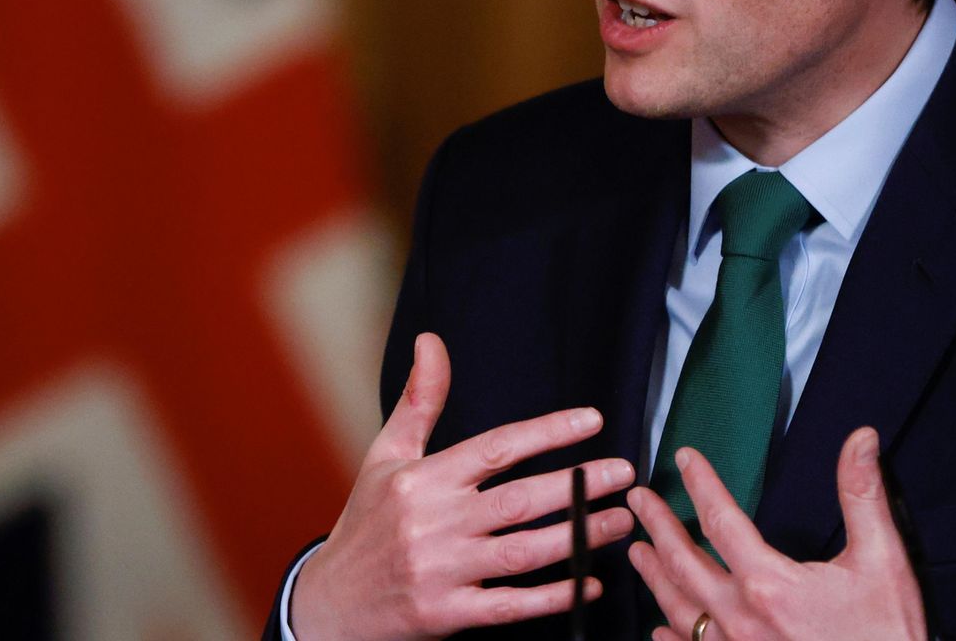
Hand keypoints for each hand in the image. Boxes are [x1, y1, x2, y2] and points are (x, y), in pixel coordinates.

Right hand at [290, 332, 637, 639]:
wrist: (330, 600)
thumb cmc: (366, 522)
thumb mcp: (386, 456)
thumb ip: (420, 401)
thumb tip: (431, 341)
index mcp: (423, 479)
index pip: (496, 448)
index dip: (547, 433)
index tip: (592, 420)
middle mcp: (434, 522)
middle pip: (520, 500)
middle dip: (578, 484)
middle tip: (624, 473)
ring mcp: (441, 571)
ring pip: (524, 552)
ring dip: (578, 537)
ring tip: (620, 523)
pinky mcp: (446, 614)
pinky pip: (511, 605)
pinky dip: (554, 596)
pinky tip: (588, 582)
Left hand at [626, 428, 926, 640]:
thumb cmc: (887, 635)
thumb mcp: (882, 560)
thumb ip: (863, 495)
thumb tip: (861, 440)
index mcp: (770, 585)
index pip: (721, 520)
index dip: (700, 484)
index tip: (684, 459)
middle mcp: (742, 620)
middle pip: (684, 564)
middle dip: (657, 527)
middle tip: (638, 501)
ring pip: (680, 610)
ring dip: (655, 577)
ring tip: (638, 552)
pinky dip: (670, 637)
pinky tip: (661, 627)